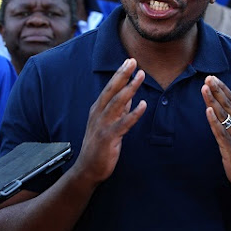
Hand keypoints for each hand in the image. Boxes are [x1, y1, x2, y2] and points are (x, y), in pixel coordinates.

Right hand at [72, 58, 146, 184]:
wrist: (88, 169)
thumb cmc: (99, 147)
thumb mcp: (109, 124)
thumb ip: (119, 111)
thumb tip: (131, 98)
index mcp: (98, 109)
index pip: (109, 88)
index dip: (119, 74)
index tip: (128, 61)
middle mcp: (98, 114)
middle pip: (111, 90)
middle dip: (122, 74)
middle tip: (132, 61)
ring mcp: (102, 125)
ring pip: (117, 103)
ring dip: (130, 88)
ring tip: (141, 76)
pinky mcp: (108, 137)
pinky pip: (123, 123)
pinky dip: (133, 113)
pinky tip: (143, 105)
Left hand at [201, 75, 230, 192]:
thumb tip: (220, 105)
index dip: (222, 88)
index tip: (213, 77)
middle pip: (227, 104)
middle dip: (217, 90)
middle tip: (208, 78)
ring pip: (222, 115)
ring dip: (213, 101)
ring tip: (205, 89)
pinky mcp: (230, 147)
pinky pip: (220, 132)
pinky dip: (214, 121)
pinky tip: (208, 111)